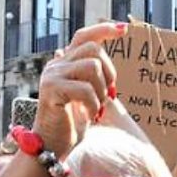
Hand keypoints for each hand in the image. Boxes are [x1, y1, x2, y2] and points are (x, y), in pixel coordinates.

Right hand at [35, 22, 126, 157]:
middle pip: (93, 49)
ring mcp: (52, 75)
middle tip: (108, 95)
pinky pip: (85, 89)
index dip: (104, 30)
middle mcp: (56, 64)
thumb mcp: (89, 97)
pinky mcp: (52, 89)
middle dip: (110, 72)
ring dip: (101, 91)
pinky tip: (90, 116)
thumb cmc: (73, 124)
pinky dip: (94, 105)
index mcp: (65, 63)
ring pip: (92, 66)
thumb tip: (103, 64)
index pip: (84, 36)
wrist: (52, 146)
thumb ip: (94, 79)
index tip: (124, 30)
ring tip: (96, 108)